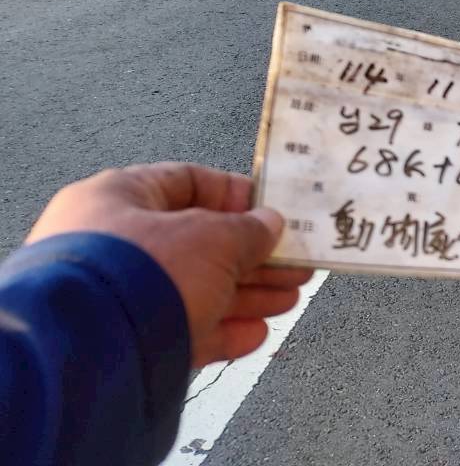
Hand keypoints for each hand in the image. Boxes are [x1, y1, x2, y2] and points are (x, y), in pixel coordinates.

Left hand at [26, 162, 312, 367]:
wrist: (90, 354)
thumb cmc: (141, 273)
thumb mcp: (213, 238)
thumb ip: (249, 230)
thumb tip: (269, 226)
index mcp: (117, 197)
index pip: (186, 183)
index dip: (236, 197)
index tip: (273, 213)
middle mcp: (109, 243)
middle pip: (198, 243)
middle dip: (252, 256)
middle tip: (292, 264)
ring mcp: (114, 295)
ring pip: (194, 288)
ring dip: (247, 294)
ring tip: (288, 299)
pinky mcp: (123, 342)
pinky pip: (179, 329)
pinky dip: (220, 331)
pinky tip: (255, 334)